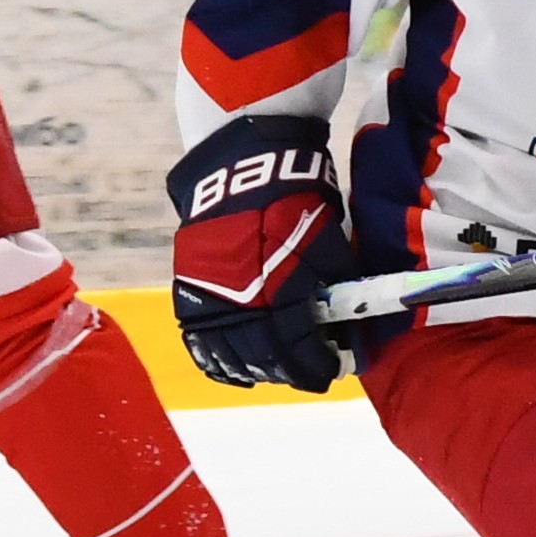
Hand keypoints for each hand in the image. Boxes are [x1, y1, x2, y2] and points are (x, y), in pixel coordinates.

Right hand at [168, 115, 354, 392]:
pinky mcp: (189, 287)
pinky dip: (217, 360)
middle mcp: (242, 300)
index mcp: (281, 288)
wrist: (240, 162)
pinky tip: (234, 369)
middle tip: (308, 374)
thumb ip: (335, 282)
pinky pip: (199, 339)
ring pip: (231, 353)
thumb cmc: (293, 194)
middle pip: (266, 357)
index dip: (319, 365)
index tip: (333, 371)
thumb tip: (346, 320)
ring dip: (256, 369)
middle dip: (290, 371)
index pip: (301, 345)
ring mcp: (211, 295)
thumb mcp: (325, 236)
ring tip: (275, 372)